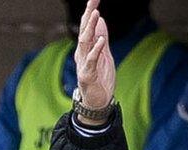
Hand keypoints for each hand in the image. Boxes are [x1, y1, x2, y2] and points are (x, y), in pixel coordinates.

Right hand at [74, 0, 114, 124]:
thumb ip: (102, 39)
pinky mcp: (87, 75)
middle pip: (84, 30)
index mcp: (86, 49)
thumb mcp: (105, 55)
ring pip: (84, 42)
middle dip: (88, 15)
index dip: (90, 13)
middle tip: (93, 0)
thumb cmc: (101, 79)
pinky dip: (95, 49)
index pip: (87, 27)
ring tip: (96, 14)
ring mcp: (83, 64)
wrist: (98, 102)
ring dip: (90, 28)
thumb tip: (101, 20)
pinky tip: (100, 40)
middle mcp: (82, 54)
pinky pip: (91, 60)